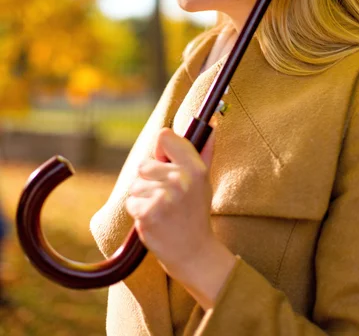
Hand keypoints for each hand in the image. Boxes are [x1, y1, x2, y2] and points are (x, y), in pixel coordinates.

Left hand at [126, 126, 216, 282]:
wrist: (193, 252)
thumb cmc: (195, 211)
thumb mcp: (204, 180)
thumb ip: (203, 150)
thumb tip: (211, 123)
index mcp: (195, 167)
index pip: (163, 136)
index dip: (160, 150)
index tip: (165, 164)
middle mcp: (180, 180)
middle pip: (143, 163)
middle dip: (149, 178)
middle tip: (166, 195)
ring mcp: (164, 198)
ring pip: (135, 184)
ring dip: (143, 197)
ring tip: (161, 209)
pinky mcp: (148, 214)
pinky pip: (131, 202)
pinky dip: (138, 211)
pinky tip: (155, 219)